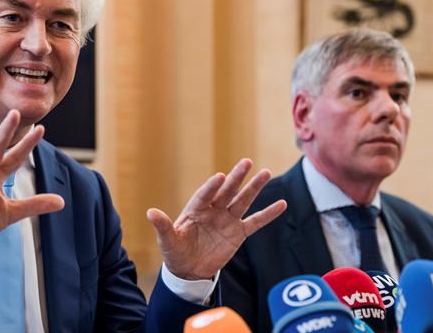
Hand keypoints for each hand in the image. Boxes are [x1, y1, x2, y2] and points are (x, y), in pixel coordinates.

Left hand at [147, 159, 286, 279]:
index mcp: (195, 209)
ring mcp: (227, 220)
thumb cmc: (175, 252)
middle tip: (246, 162)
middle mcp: (213, 210)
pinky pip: (255, 221)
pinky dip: (268, 213)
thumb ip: (162, 226)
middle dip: (236, 178)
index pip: (205, 195)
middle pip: (227, 191)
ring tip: (266, 172)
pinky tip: (281, 204)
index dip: (212, 186)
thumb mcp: (167, 241)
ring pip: (243, 200)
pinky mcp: (238, 233)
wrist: (189, 270)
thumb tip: (150, 212)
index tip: (220, 177)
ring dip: (254, 187)